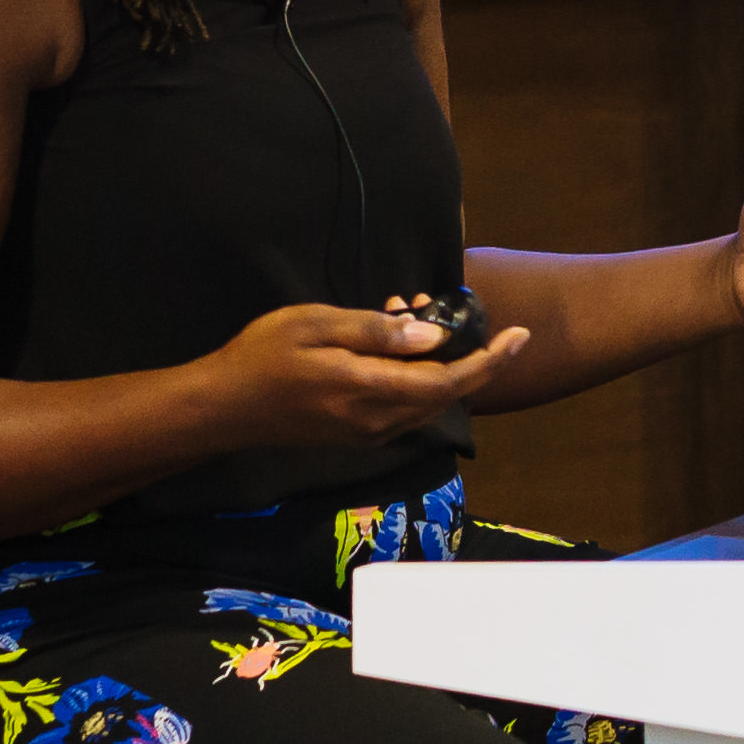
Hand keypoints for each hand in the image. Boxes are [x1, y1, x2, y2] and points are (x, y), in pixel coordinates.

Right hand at [225, 298, 525, 444]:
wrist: (224, 408)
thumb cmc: (263, 357)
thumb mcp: (317, 325)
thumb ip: (376, 332)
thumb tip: (432, 336)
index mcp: (370, 392)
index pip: (449, 382)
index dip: (490, 361)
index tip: (520, 336)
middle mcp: (378, 422)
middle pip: (445, 394)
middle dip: (462, 354)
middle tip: (446, 309)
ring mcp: (367, 433)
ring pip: (425, 400)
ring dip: (434, 363)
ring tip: (412, 314)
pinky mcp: (357, 434)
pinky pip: (403, 406)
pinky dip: (413, 376)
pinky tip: (391, 342)